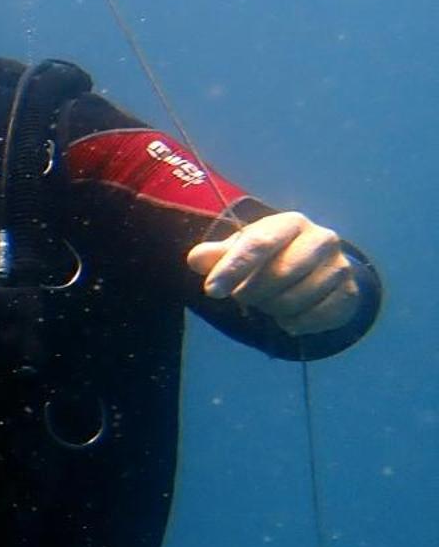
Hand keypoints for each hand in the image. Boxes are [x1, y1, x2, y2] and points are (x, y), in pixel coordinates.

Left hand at [186, 211, 362, 335]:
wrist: (315, 268)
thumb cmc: (267, 257)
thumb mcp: (239, 250)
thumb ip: (215, 255)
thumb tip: (197, 259)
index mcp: (290, 223)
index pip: (260, 244)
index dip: (233, 268)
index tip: (212, 290)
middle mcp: (321, 239)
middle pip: (279, 275)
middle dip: (252, 292)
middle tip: (243, 295)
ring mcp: (340, 266)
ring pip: (296, 300)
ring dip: (272, 309)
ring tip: (268, 301)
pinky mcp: (349, 293)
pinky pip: (315, 318)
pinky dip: (294, 323)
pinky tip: (287, 316)